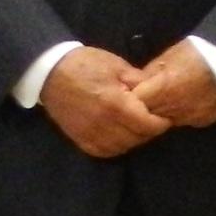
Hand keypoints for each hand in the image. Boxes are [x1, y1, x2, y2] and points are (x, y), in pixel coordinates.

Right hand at [41, 47, 172, 158]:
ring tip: (136, 126)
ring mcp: (90, 135)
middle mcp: (104, 124)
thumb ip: (139, 82)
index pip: (148, 125)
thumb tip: (158, 93)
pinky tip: (118, 135)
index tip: (165, 116)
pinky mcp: (80, 140)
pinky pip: (105, 151)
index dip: (161, 122)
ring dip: (133, 139)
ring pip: (122, 147)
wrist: (50, 72)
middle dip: (149, 130)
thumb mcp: (117, 66)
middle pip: (137, 138)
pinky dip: (115, 146)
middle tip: (152, 120)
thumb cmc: (86, 64)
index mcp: (116, 104)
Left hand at [130, 40, 215, 130]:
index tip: (129, 94)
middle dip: (144, 108)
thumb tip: (134, 84)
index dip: (131, 98)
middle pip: (150, 115)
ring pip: (166, 121)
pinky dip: (181, 114)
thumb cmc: (197, 52)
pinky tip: (185, 102)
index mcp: (164, 88)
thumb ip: (149, 74)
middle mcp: (176, 108)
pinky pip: (185, 121)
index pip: (136, 102)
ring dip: (162, 113)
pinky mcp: (204, 121)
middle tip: (144, 98)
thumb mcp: (168, 57)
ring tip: (166, 99)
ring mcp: (191, 117)